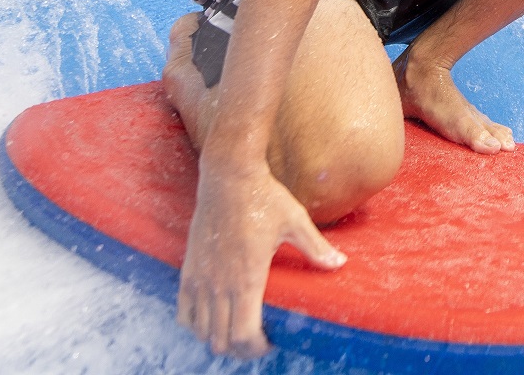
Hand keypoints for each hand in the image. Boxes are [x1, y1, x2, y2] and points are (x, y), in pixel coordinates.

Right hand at [177, 159, 345, 357]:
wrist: (228, 175)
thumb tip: (340, 263)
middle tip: (257, 339)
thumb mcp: (295, 221)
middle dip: (241, 348)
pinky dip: (195, 323)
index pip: (244, 335)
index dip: (257, 348)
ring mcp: (201, 278)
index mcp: (248, 278)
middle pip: (222, 341)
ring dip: (218, 337)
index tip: (271, 342)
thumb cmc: (264, 197)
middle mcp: (220, 284)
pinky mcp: (188, 269)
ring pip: (201, 331)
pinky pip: (183, 312)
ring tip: (236, 329)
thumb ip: (316, 248)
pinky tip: (212, 316)